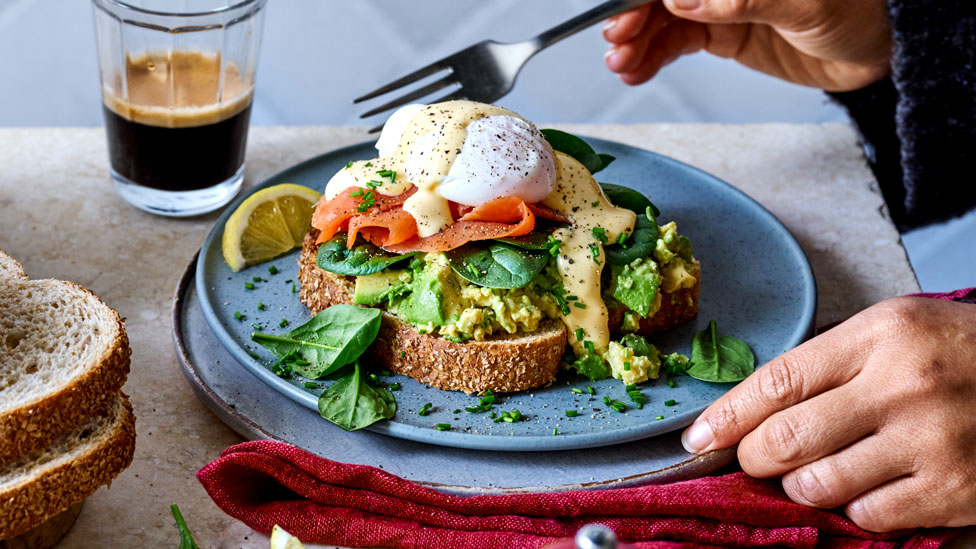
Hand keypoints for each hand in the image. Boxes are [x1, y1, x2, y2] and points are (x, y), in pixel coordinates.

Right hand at [602, 0, 891, 90]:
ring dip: (638, 43)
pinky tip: (637, 71)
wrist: (884, 44)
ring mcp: (722, 4)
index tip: (623, 14)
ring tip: (623, 67)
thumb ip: (739, 0)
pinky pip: (678, 42)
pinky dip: (654, 58)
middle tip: (619, 45)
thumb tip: (683, 0)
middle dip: (633, 18)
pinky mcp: (726, 32)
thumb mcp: (800, 0)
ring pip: (664, 20)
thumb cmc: (859, 6)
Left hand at [680, 297, 975, 531]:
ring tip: (814, 470)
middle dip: (751, 457)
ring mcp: (930, 442)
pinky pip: (867, 516)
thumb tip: (752, 410)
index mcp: (879, 335)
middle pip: (783, 440)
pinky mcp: (954, 491)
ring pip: (817, 485)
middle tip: (753, 458)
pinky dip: (853, 507)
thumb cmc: (961, 352)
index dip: (725, 415)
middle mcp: (902, 386)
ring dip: (800, 484)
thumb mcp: (893, 331)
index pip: (775, 380)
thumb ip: (827, 365)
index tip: (697, 436)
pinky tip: (868, 485)